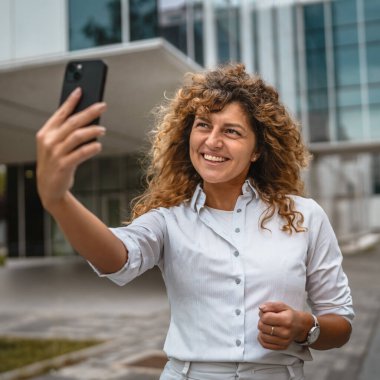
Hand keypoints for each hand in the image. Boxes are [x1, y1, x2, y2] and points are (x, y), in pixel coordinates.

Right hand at [36, 87, 106, 210]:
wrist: (49, 188)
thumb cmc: (56, 162)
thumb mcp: (56, 145)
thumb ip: (67, 133)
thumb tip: (88, 118)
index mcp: (46, 133)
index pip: (60, 113)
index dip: (71, 101)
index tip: (81, 90)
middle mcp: (49, 141)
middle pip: (72, 122)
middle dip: (89, 112)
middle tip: (103, 105)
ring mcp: (55, 153)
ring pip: (77, 136)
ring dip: (92, 130)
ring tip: (103, 129)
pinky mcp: (63, 165)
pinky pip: (80, 153)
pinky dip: (91, 148)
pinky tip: (99, 145)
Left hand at [257, 301, 312, 350]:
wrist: (300, 326)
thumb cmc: (289, 315)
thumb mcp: (282, 306)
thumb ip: (270, 305)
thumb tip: (261, 308)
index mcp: (286, 320)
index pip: (265, 318)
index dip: (263, 314)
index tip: (266, 313)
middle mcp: (285, 332)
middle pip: (262, 327)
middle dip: (261, 321)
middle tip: (266, 319)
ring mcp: (284, 341)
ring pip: (262, 336)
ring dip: (261, 330)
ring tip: (267, 326)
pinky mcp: (282, 347)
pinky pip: (265, 345)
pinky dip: (261, 338)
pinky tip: (265, 333)